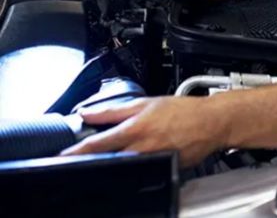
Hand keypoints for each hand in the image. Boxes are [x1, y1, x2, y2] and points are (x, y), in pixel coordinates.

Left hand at [61, 96, 226, 166]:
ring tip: (106, 162)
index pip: (98, 145)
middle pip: (108, 162)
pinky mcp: (164, 171)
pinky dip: (134, 171)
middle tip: (81, 161)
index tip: (64, 155)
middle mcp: (142, 150)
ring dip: (113, 166)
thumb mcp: (147, 103)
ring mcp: (153, 163)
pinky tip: (133, 165)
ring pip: (124, 170)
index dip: (78, 151)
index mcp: (135, 130)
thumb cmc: (184, 111)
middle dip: (93, 162)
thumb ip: (115, 110)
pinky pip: (144, 173)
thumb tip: (89, 113)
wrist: (212, 122)